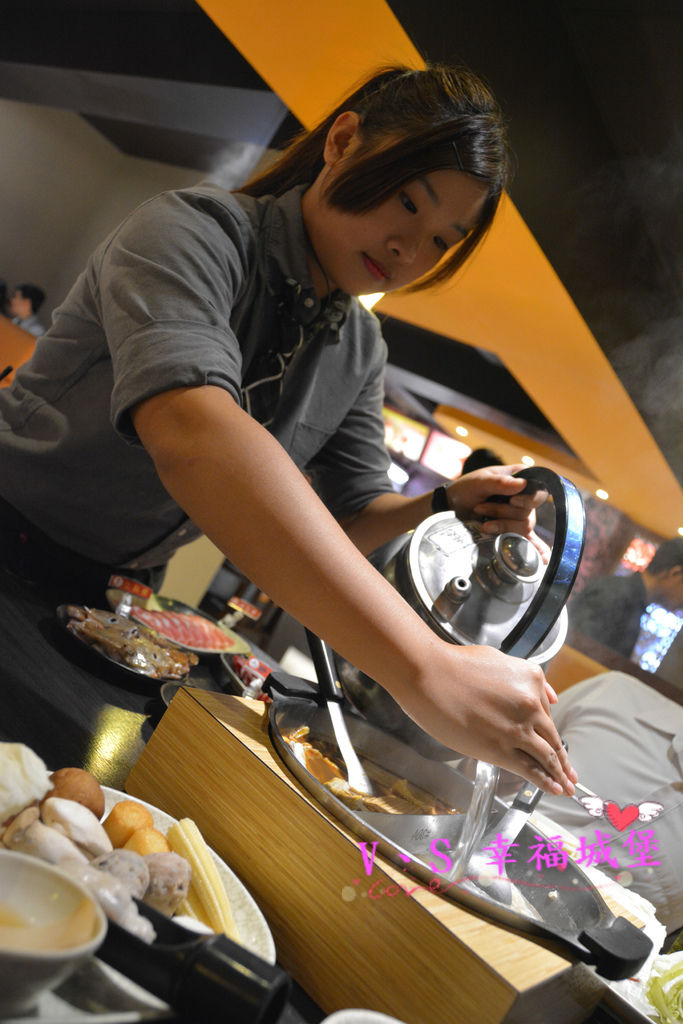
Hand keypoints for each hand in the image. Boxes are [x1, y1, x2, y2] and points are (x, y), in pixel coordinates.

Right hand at [394, 640, 575, 796]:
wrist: (428, 673)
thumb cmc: (453, 664)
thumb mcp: (498, 659)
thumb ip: (524, 679)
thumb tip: (548, 696)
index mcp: (532, 679)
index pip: (547, 712)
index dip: (550, 733)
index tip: (556, 744)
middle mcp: (531, 704)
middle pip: (553, 738)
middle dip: (563, 759)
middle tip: (570, 774)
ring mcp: (518, 728)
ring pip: (547, 757)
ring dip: (559, 775)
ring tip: (565, 787)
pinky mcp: (501, 749)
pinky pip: (531, 769)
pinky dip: (545, 781)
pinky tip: (552, 788)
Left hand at [447, 464, 549, 559]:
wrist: (454, 506)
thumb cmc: (467, 489)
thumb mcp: (479, 482)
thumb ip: (499, 482)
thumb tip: (522, 484)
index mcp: (521, 479)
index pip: (539, 491)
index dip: (528, 499)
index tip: (512, 501)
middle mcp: (524, 498)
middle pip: (528, 512)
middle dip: (501, 512)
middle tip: (479, 507)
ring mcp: (519, 515)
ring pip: (523, 526)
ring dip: (501, 525)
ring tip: (484, 523)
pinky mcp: (512, 529)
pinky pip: (529, 540)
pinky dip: (537, 548)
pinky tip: (544, 559)